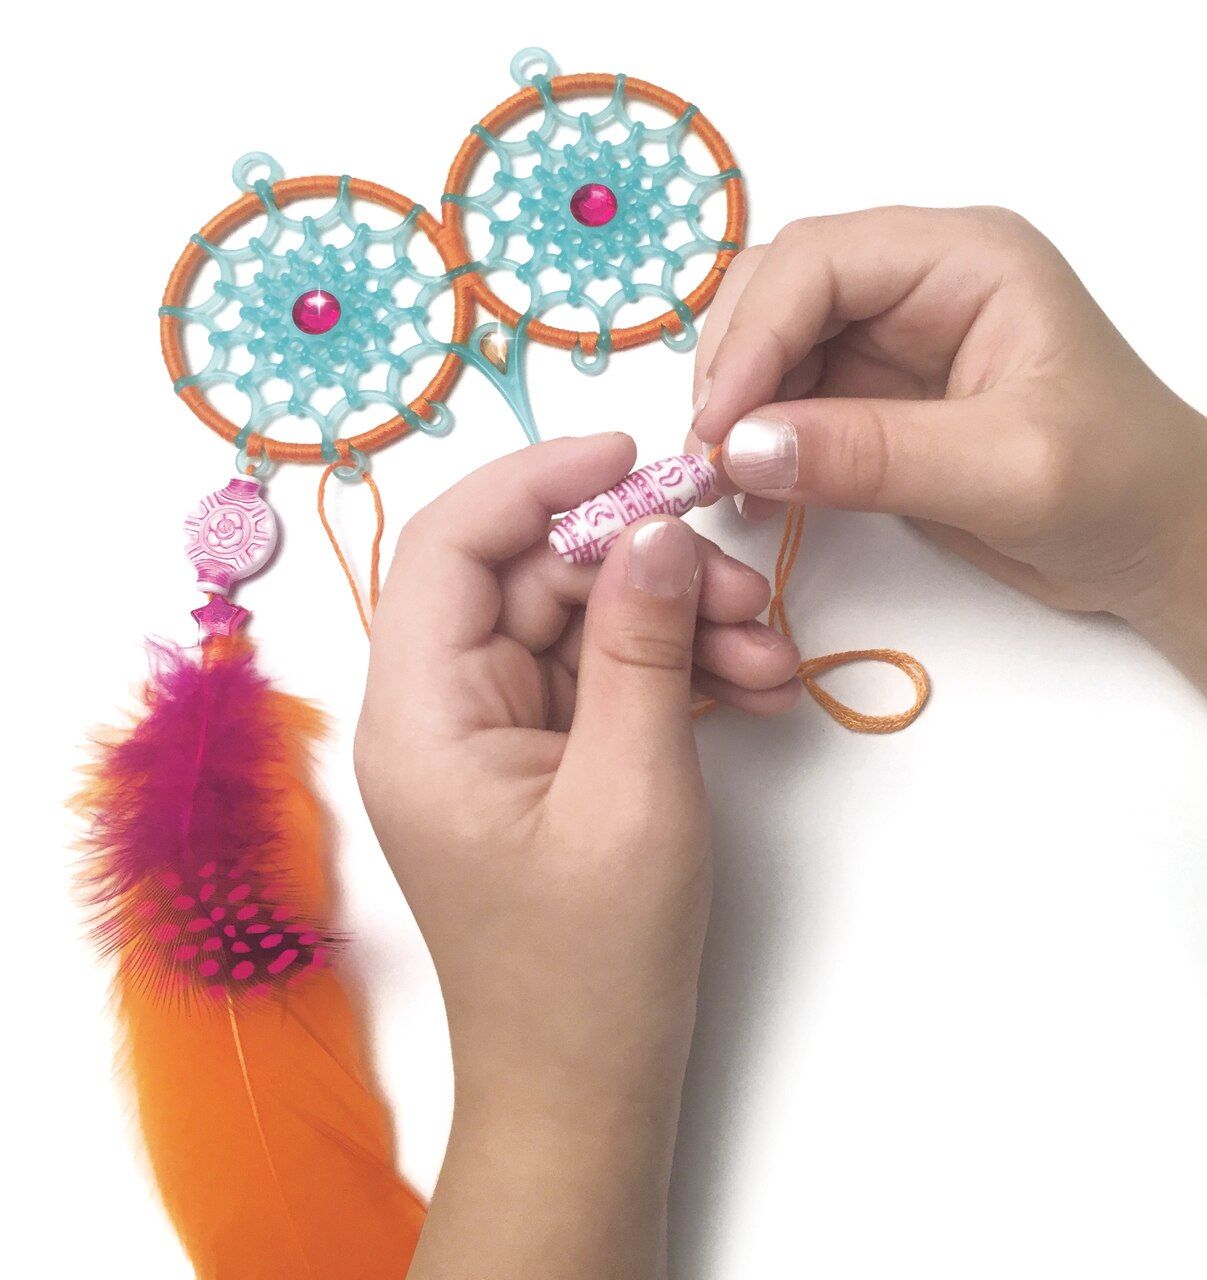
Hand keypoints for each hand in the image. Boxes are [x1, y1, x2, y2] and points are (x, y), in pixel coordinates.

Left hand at [355, 433, 801, 1278]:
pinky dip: (670, 669)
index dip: (537, 480)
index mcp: (421, 716)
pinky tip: (748, 689)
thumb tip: (654, 529)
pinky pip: (600, 675)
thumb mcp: (632, 791)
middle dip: (642, 568)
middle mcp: (440, 712)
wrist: (587, 1089)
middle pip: (533, 578)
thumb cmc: (592, 970)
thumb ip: (641, 646)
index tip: (637, 459)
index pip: (451, 545)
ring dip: (674, 621)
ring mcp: (491, 735)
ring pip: (579, 623)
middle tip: (743, 594)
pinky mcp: (539, 758)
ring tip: (767, 660)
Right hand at [687, 206, 1206, 683]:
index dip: (754, 335)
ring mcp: (890, 344)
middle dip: (732, 369)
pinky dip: (756, 445)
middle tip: (711, 458)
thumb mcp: (1005, 470)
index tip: (718, 426)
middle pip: (778, 291)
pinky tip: (755, 494)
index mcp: (964, 261)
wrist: (1154, 545)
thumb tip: (742, 449)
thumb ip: (874, 456)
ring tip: (727, 483)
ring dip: (735, 411)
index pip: (820, 262)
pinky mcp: (872, 403)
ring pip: (770, 348)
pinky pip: (786, 406)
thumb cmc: (1118, 489)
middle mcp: (917, 286)